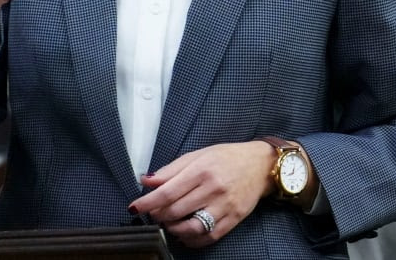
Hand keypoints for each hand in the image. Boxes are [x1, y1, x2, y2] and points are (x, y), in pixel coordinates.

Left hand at [127, 141, 273, 247]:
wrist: (260, 165)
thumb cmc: (226, 157)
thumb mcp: (198, 155)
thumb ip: (171, 169)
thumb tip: (146, 180)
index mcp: (201, 170)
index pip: (168, 191)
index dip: (148, 202)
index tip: (135, 207)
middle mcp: (213, 188)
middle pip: (176, 210)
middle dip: (158, 215)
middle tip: (153, 213)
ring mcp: (224, 206)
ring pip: (191, 227)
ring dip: (173, 229)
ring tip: (168, 223)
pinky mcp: (234, 219)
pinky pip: (209, 236)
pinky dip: (192, 239)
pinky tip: (184, 233)